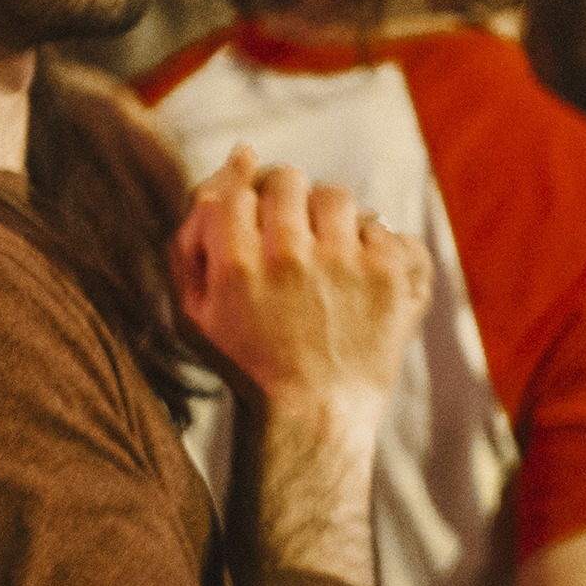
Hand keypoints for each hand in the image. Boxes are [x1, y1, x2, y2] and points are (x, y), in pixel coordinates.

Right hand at [170, 146, 429, 420]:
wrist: (314, 416)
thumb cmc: (247, 363)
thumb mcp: (194, 312)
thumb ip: (193, 241)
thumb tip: (224, 169)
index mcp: (237, 263)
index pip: (238, 186)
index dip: (243, 186)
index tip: (253, 199)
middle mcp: (291, 255)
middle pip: (287, 179)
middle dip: (285, 199)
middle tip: (289, 233)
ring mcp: (346, 264)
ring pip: (338, 197)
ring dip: (329, 220)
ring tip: (327, 257)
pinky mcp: (392, 276)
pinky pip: (385, 228)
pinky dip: (374, 248)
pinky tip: (360, 279)